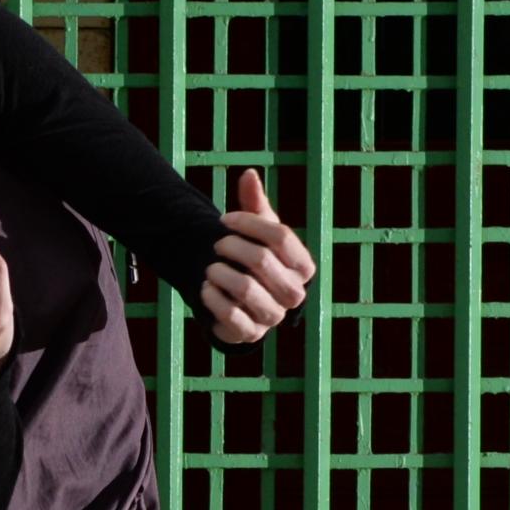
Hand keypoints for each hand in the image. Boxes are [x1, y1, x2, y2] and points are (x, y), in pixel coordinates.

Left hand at [192, 168, 314, 344]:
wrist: (243, 300)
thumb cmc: (255, 256)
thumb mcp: (258, 230)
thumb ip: (255, 203)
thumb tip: (248, 174)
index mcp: (303, 266)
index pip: (280, 236)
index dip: (249, 223)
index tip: (225, 220)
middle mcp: (294, 294)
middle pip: (262, 259)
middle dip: (231, 246)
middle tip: (216, 245)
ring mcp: (273, 316)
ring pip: (246, 288)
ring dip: (220, 272)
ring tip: (210, 267)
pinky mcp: (250, 334)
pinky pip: (230, 315)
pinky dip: (212, 298)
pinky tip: (205, 287)